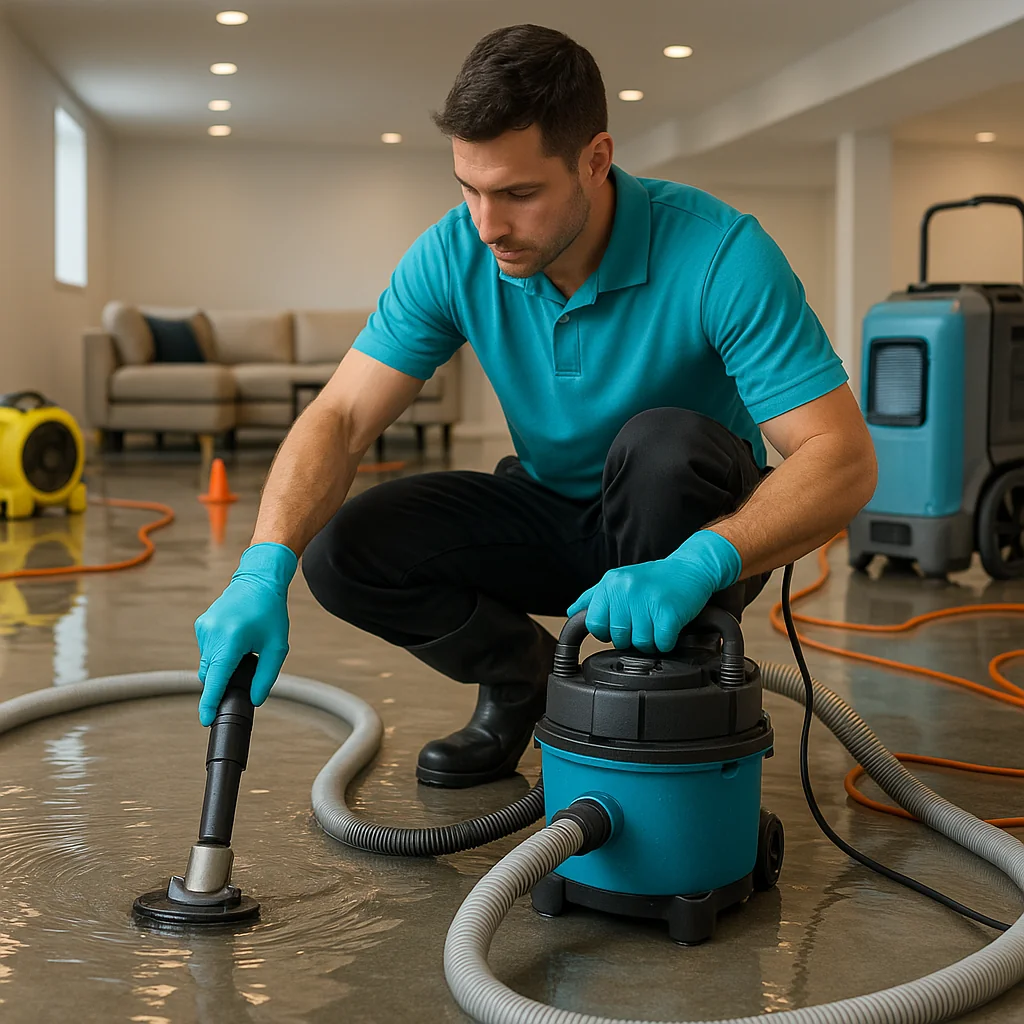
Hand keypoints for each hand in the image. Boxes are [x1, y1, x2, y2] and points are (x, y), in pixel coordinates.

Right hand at [195, 542, 297, 725]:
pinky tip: (236, 639)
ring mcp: (203, 628)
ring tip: (245, 647)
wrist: (258, 581)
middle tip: (245, 669)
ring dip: (223, 664)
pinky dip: (220, 653)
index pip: (217, 678)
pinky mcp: (201, 625)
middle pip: (211, 674)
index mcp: (231, 639)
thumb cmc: (270, 612)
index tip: (206, 720)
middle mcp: (212, 633)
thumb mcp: (276, 647)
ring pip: (209, 663)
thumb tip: (255, 699)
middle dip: (224, 680)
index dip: (211, 702)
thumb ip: (266, 677)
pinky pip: (208, 650)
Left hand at [567, 530, 741, 652]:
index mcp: (610, 583)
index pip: (594, 624)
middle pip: (618, 637)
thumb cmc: (655, 579)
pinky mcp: (668, 611)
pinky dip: (667, 641)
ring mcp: (647, 600)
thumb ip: (593, 597)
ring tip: (658, 623)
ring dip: (651, 640)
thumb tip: (571, 612)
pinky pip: (661, 643)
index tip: (623, 624)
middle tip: (645, 621)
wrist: (691, 567)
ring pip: (640, 643)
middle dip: (632, 637)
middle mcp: (626, 589)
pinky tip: (670, 626)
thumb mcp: (619, 580)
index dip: (608, 631)